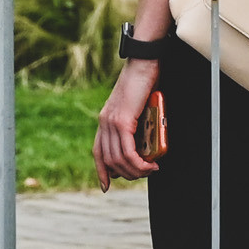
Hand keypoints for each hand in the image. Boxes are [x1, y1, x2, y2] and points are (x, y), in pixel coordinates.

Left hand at [93, 59, 161, 188]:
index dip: (101, 171)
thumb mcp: (137, 108)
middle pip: (109, 160)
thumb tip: (145, 142)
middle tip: (145, 174)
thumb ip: (136, 124)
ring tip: (150, 170)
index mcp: (105, 120)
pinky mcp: (122, 121)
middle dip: (127, 174)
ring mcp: (111, 122)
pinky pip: (128, 151)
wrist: (143, 62)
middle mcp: (104, 123)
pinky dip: (139, 162)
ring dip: (136, 170)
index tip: (107, 185)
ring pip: (119, 159)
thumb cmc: (145, 82)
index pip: (98, 152)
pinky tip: (149, 165)